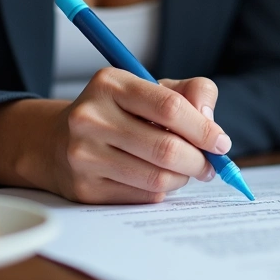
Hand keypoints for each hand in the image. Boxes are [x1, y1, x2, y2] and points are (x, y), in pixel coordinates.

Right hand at [37, 69, 230, 203]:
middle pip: (166, 148)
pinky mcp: (84, 188)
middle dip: (199, 160)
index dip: (204, 129)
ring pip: (157, 177)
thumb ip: (192, 92)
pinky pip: (142, 195)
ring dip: (183, 177)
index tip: (221, 142)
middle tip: (210, 165)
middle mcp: (90, 117)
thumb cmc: (119, 111)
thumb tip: (211, 123)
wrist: (58, 141)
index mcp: (110, 84)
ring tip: (187, 171)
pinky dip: (162, 189)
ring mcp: (83, 155)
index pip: (170, 107)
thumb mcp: (152, 88)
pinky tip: (159, 178)